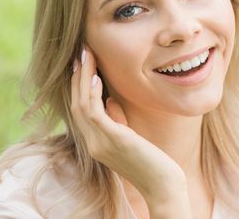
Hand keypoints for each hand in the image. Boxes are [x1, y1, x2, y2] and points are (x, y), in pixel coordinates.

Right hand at [70, 46, 191, 217]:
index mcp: (96, 141)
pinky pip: (95, 114)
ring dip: (83, 78)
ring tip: (86, 56)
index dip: (79, 84)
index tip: (82, 62)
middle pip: (75, 103)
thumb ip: (117, 119)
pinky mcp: (113, 141)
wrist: (162, 186)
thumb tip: (110, 100)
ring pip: (82, 105)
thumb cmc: (151, 160)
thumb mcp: (130, 136)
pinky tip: (96, 78)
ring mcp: (100, 143)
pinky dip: (93, 95)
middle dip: (77, 76)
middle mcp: (93, 143)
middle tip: (81, 52)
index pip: (80, 108)